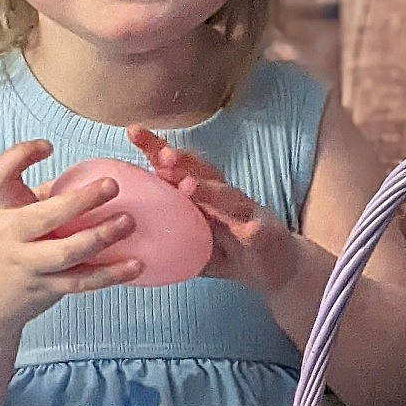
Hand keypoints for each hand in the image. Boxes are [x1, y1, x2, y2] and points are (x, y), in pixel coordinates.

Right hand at [0, 140, 142, 328]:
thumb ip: (47, 197)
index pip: (1, 176)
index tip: (48, 146)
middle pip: (44, 217)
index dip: (20, 156)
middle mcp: (12, 236)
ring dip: (100, 238)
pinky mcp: (46, 289)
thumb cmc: (9, 246)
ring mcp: (29, 265)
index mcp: (5, 209)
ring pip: (67, 253)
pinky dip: (111, 274)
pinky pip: (82, 282)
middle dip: (79, 201)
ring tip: (128, 222)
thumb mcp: (15, 217)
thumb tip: (96, 174)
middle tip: (112, 185)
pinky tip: (136, 265)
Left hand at [126, 124, 300, 296]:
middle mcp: (222, 195)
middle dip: (173, 154)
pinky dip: (225, 207)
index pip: (177, 169)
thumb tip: (127, 242)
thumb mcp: (193, 248)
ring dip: (200, 181)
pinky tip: (214, 207)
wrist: (278, 272)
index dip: (156, 149)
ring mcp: (243, 209)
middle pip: (196, 168)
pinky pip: (243, 218)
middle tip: (150, 145)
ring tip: (178, 176)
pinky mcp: (260, 229)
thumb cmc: (234, 255)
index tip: (133, 132)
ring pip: (220, 190)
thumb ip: (168, 239)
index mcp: (203, 197)